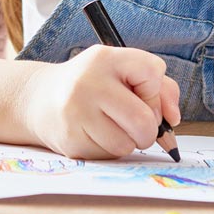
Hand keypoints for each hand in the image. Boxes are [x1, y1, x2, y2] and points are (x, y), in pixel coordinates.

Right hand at [24, 45, 181, 159]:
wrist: (40, 99)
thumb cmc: (93, 85)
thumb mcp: (122, 71)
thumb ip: (159, 87)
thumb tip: (173, 119)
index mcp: (106, 58)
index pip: (152, 73)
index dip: (156, 92)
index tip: (144, 95)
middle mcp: (88, 82)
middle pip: (143, 119)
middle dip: (150, 129)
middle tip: (138, 124)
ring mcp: (76, 113)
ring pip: (128, 143)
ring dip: (130, 141)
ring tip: (113, 127)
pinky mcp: (70, 140)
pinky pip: (109, 155)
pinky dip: (111, 149)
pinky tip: (96, 134)